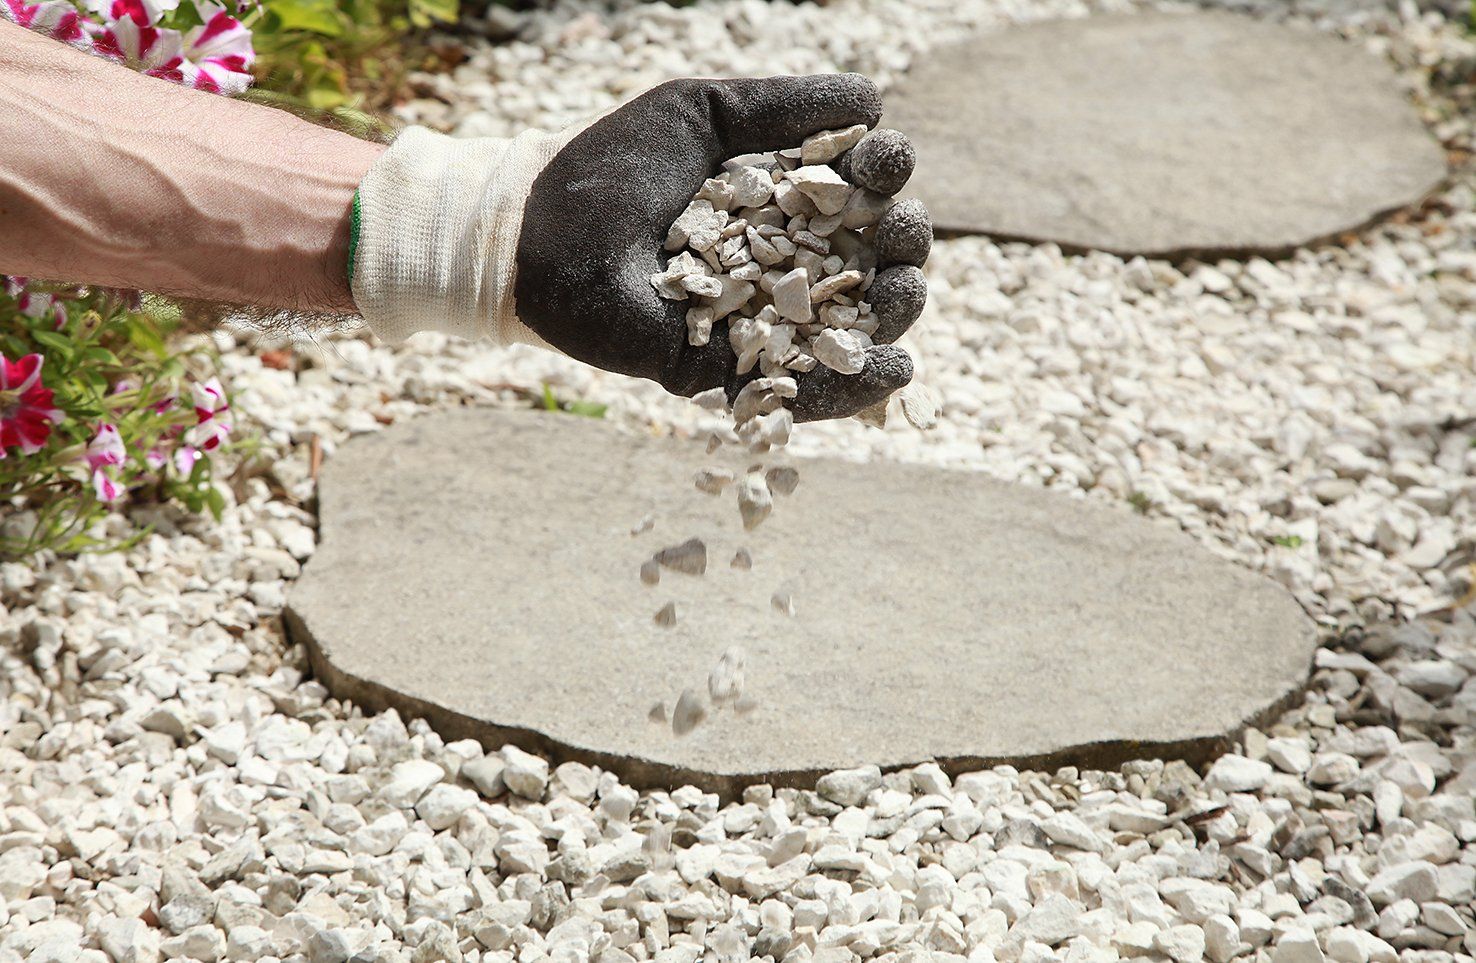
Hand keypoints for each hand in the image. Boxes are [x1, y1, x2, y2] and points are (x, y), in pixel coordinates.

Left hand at [351, 74, 929, 421]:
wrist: (544, 236)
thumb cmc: (616, 165)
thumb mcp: (703, 113)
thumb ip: (785, 106)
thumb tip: (878, 102)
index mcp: (784, 199)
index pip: (860, 189)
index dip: (886, 175)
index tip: (881, 161)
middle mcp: (784, 261)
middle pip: (875, 259)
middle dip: (903, 244)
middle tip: (898, 231)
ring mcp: (765, 322)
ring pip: (857, 327)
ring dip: (896, 312)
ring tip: (902, 293)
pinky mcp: (735, 375)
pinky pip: (809, 392)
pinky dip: (856, 388)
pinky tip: (891, 371)